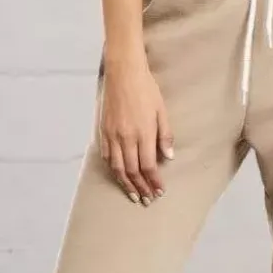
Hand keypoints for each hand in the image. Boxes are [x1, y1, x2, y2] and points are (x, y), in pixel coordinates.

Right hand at [98, 59, 174, 202]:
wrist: (123, 73)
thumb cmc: (146, 89)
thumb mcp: (162, 111)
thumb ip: (165, 136)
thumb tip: (168, 157)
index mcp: (143, 133)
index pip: (148, 166)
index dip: (153, 181)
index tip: (159, 191)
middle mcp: (126, 137)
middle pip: (132, 171)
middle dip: (140, 187)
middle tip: (146, 200)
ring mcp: (112, 135)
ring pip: (117, 167)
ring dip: (125, 183)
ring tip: (132, 194)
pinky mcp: (103, 130)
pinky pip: (107, 155)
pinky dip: (113, 168)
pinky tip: (118, 175)